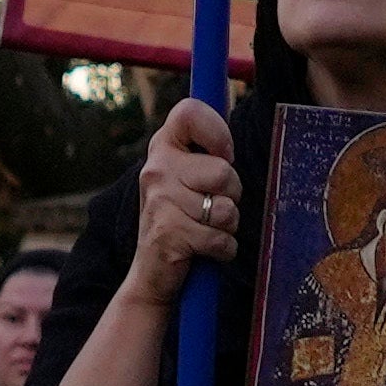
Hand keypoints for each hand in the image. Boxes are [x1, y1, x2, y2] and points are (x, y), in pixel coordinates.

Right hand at [124, 93, 243, 305]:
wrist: (152, 274)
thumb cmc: (183, 219)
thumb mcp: (189, 177)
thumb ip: (209, 151)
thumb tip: (234, 117)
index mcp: (163, 147)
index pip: (189, 112)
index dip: (217, 130)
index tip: (224, 154)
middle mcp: (156, 168)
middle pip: (223, 171)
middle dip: (231, 195)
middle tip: (210, 208)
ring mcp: (159, 200)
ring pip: (227, 209)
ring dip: (227, 226)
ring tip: (205, 229)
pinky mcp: (167, 233)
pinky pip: (221, 239)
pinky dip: (222, 250)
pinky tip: (202, 251)